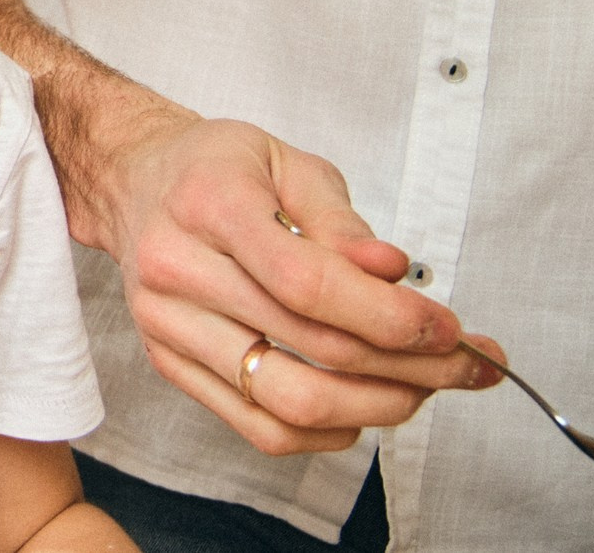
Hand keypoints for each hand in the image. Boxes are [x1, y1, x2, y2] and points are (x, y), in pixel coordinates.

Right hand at [83, 105, 499, 452]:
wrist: (129, 180)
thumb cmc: (214, 166)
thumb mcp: (284, 161)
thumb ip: (340, 219)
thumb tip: (393, 273)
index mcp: (208, 205)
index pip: (307, 283)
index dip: (390, 316)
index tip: (450, 328)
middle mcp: (176, 270)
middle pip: (310, 347)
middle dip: (408, 366)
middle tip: (465, 365)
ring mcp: (167, 325)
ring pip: (286, 400)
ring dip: (374, 406)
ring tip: (421, 389)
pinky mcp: (168, 363)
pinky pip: (257, 427)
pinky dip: (324, 433)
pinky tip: (361, 408)